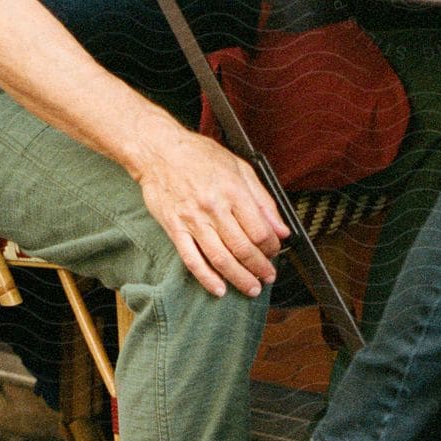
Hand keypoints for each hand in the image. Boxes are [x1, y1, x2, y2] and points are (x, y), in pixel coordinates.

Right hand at [127, 117, 288, 298]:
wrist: (158, 150)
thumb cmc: (199, 156)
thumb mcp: (240, 168)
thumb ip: (263, 200)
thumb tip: (282, 229)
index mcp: (233, 190)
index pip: (260, 230)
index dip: (272, 247)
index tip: (274, 251)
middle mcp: (213, 207)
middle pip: (243, 248)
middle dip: (260, 268)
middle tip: (268, 276)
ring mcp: (192, 220)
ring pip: (220, 258)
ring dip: (239, 278)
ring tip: (251, 288)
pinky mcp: (174, 228)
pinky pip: (192, 260)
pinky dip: (207, 278)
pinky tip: (219, 289)